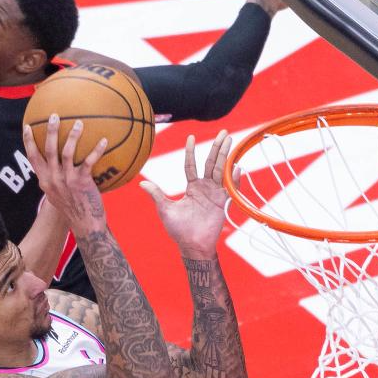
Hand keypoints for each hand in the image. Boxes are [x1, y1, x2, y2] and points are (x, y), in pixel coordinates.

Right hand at [22, 114, 108, 234]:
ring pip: (67, 152)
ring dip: (73, 135)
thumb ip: (53, 180)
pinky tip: (104, 141)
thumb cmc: (73, 209)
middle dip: (50, 131)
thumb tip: (55, 166)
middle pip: (49, 149)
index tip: (28, 126)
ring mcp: (67, 180)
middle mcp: (53, 179)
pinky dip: (97, 150)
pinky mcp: (82, 182)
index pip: (33, 158)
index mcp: (45, 181)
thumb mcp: (56, 195)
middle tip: (54, 116)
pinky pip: (90, 161)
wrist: (85, 224)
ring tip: (79, 123)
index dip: (29, 141)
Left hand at [140, 130, 235, 258]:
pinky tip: (236, 167)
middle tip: (224, 132)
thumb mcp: (165, 209)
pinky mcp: (223, 203)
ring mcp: (215, 194)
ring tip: (230, 141)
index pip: (191, 165)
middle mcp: (205, 188)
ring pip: (221, 171)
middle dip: (217, 148)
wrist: (191, 245)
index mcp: (192, 187)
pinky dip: (234, 178)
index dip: (191, 151)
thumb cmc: (178, 230)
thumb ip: (156, 194)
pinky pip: (230, 188)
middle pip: (211, 163)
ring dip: (226, 156)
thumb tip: (141, 183)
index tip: (190, 137)